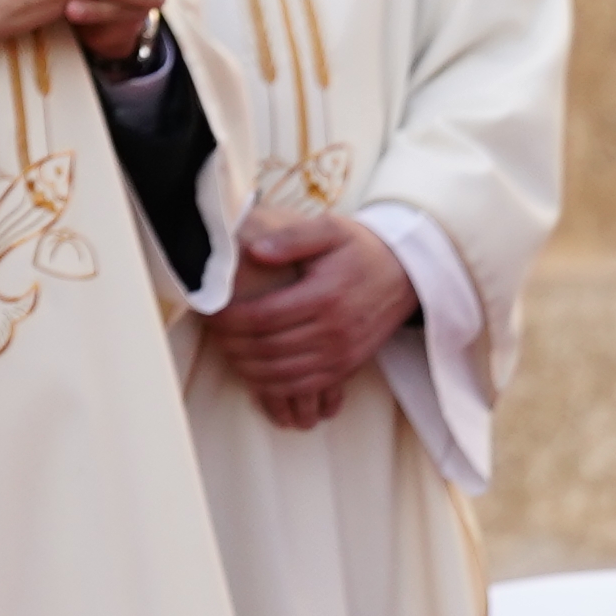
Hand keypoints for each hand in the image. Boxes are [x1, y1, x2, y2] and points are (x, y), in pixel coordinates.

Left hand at [218, 206, 418, 427]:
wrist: (407, 274)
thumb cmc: (360, 249)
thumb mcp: (330, 229)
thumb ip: (291, 238)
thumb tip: (254, 251)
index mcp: (324, 295)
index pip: (262, 317)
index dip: (229, 319)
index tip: (209, 312)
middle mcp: (334, 330)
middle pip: (267, 349)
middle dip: (231, 343)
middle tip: (212, 332)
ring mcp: (342, 354)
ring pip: (281, 374)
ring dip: (246, 367)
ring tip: (227, 349)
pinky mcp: (347, 367)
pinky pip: (303, 387)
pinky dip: (273, 386)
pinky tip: (254, 371)